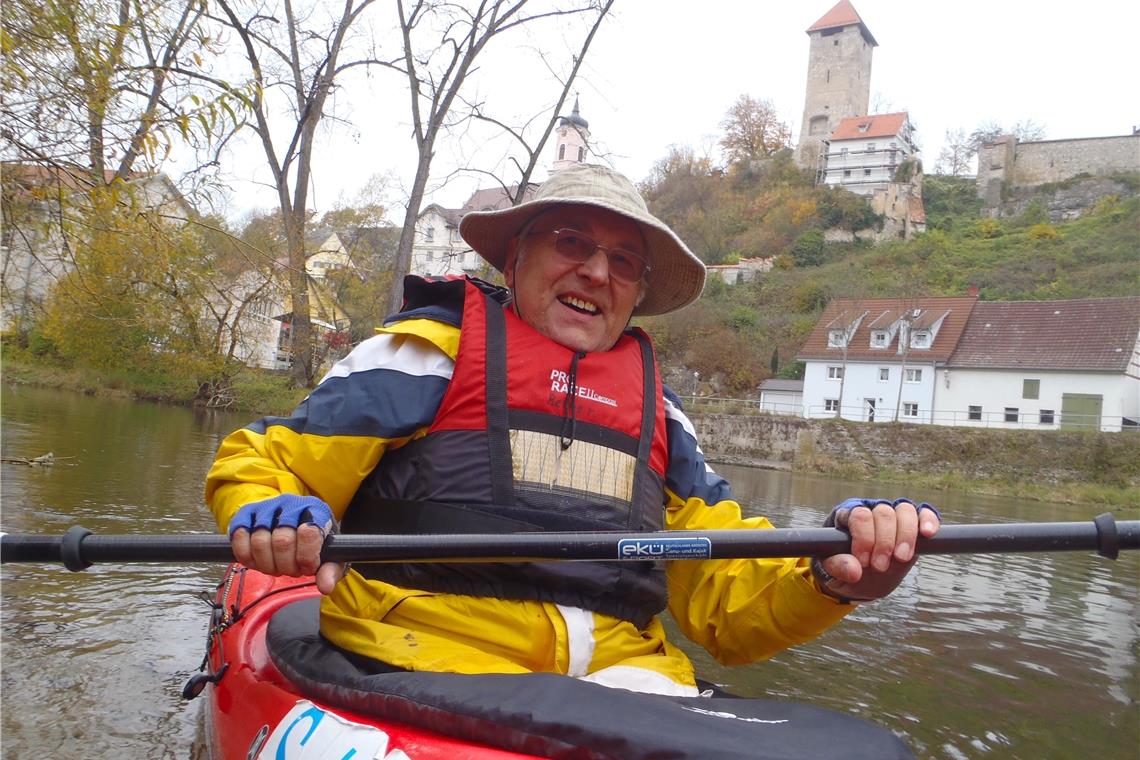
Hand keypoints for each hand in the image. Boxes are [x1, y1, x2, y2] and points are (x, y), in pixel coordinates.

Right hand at [227, 494, 344, 593]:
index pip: (309, 533)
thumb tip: (325, 587)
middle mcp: (290, 504)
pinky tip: (258, 562)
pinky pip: (239, 537)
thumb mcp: (329, 555)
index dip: (306, 558)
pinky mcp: (246, 514)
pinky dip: (246, 557)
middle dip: (286, 566)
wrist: (294, 523)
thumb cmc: (313, 542)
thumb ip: (330, 570)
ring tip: (276, 567)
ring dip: (267, 565)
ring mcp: (267, 507)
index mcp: (316, 510)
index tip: (308, 568)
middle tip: (291, 571)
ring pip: (259, 542)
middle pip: (282, 542)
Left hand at [813, 498, 940, 602]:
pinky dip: (928, 520)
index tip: (863, 562)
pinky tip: (928, 533)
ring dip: (906, 535)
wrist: (859, 579)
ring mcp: (894, 516)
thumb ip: (838, 567)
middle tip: (880, 567)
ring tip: (901, 558)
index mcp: (848, 516)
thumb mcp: (832, 571)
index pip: (859, 516)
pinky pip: (924, 513)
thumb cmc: (843, 569)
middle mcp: (872, 510)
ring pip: (905, 510)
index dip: (864, 538)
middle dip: (884, 542)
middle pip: (884, 513)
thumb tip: (854, 570)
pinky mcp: (913, 526)